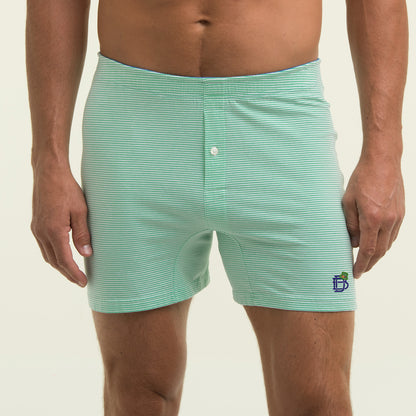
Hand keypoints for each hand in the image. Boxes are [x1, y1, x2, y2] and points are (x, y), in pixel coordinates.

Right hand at [31, 166, 91, 286]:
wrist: (49, 173)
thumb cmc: (67, 189)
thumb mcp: (81, 211)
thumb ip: (83, 233)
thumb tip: (86, 254)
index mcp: (54, 231)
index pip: (64, 260)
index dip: (74, 273)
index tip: (83, 282)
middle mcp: (42, 232)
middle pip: (54, 261)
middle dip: (67, 273)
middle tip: (80, 281)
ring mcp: (37, 228)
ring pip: (47, 255)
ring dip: (60, 265)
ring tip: (73, 272)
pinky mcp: (36, 224)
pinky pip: (44, 246)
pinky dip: (54, 255)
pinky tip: (62, 255)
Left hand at [341, 153, 404, 277]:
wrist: (383, 161)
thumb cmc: (362, 178)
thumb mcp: (348, 201)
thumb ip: (350, 224)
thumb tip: (354, 243)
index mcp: (373, 219)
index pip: (367, 250)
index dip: (361, 264)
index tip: (355, 273)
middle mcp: (388, 221)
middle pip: (380, 251)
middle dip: (370, 264)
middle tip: (360, 270)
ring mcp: (397, 217)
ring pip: (388, 244)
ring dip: (378, 255)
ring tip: (367, 260)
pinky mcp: (402, 212)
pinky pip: (393, 234)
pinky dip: (385, 243)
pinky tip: (377, 244)